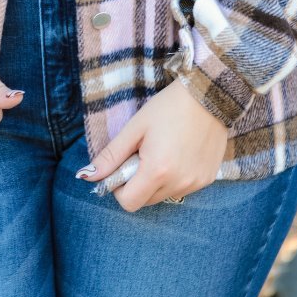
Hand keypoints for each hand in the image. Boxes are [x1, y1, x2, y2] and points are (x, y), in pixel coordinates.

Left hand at [77, 79, 227, 210]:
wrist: (209, 94)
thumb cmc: (168, 107)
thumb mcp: (135, 128)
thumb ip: (111, 155)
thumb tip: (87, 175)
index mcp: (157, 171)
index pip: (128, 203)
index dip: (119, 187)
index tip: (123, 165)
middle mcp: (178, 183)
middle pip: (145, 201)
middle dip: (137, 183)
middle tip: (143, 154)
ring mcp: (196, 183)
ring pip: (164, 195)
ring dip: (157, 181)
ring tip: (163, 150)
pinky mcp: (208, 179)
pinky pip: (183, 188)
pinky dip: (175, 177)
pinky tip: (180, 152)